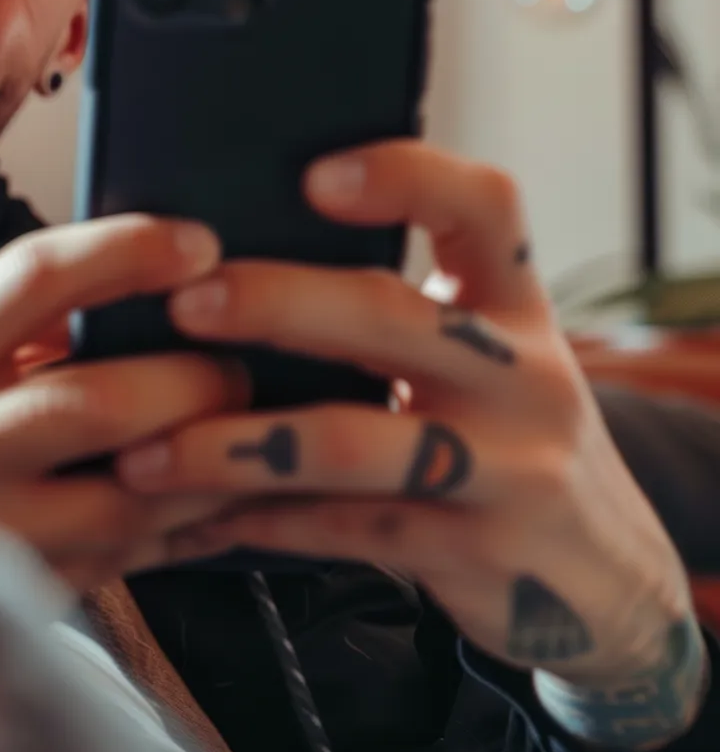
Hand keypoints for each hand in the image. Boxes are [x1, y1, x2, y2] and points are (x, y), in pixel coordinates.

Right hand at [0, 214, 246, 591]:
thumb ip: (45, 318)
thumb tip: (180, 277)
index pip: (32, 278)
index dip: (128, 251)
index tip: (203, 245)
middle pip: (98, 401)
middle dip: (195, 379)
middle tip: (242, 368)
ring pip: (132, 494)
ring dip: (212, 461)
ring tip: (250, 432)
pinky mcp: (24, 592)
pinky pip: (139, 554)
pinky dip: (197, 520)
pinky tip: (226, 493)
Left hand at [110, 140, 709, 751]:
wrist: (605, 576)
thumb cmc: (506, 438)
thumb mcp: (487, 358)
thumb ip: (395, 313)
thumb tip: (224, 264)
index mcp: (514, 307)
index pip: (486, 210)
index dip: (407, 177)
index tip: (314, 175)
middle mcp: (521, 377)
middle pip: (392, 318)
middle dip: (278, 305)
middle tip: (186, 301)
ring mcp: (505, 469)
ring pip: (352, 442)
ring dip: (234, 445)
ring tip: (146, 453)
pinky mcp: (473, 554)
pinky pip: (342, 531)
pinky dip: (255, 524)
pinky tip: (189, 521)